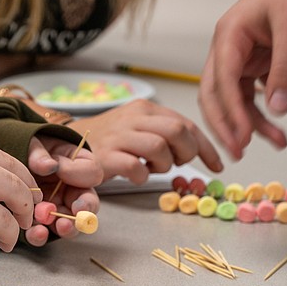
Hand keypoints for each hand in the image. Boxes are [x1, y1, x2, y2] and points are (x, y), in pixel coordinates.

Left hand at [22, 136, 101, 246]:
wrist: (9, 152)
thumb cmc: (28, 146)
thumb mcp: (33, 142)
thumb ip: (40, 153)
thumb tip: (48, 165)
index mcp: (79, 166)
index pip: (91, 173)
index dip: (80, 174)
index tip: (62, 171)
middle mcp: (73, 190)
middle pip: (87, 205)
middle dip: (84, 212)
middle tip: (77, 212)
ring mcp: (57, 207)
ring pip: (69, 223)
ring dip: (66, 226)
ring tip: (60, 225)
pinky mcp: (40, 220)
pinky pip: (44, 232)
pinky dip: (41, 235)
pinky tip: (37, 232)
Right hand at [66, 99, 221, 183]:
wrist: (68, 144)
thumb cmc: (109, 141)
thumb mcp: (138, 128)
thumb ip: (164, 132)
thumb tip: (195, 148)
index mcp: (145, 109)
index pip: (186, 123)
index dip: (206, 147)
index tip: (218, 165)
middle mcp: (133, 118)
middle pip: (178, 131)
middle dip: (187, 152)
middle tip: (177, 164)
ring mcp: (119, 136)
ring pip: (159, 147)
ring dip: (164, 165)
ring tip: (153, 169)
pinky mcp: (106, 156)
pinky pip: (135, 167)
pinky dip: (142, 176)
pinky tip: (137, 175)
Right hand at [198, 0, 286, 159]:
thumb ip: (286, 71)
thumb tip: (278, 110)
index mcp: (228, 38)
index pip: (221, 84)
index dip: (230, 115)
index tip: (242, 141)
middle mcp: (230, 49)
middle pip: (220, 96)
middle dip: (232, 126)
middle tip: (243, 152)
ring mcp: (244, 56)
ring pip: (242, 98)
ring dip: (260, 120)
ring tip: (282, 140)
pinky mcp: (262, 60)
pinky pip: (266, 88)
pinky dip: (286, 96)